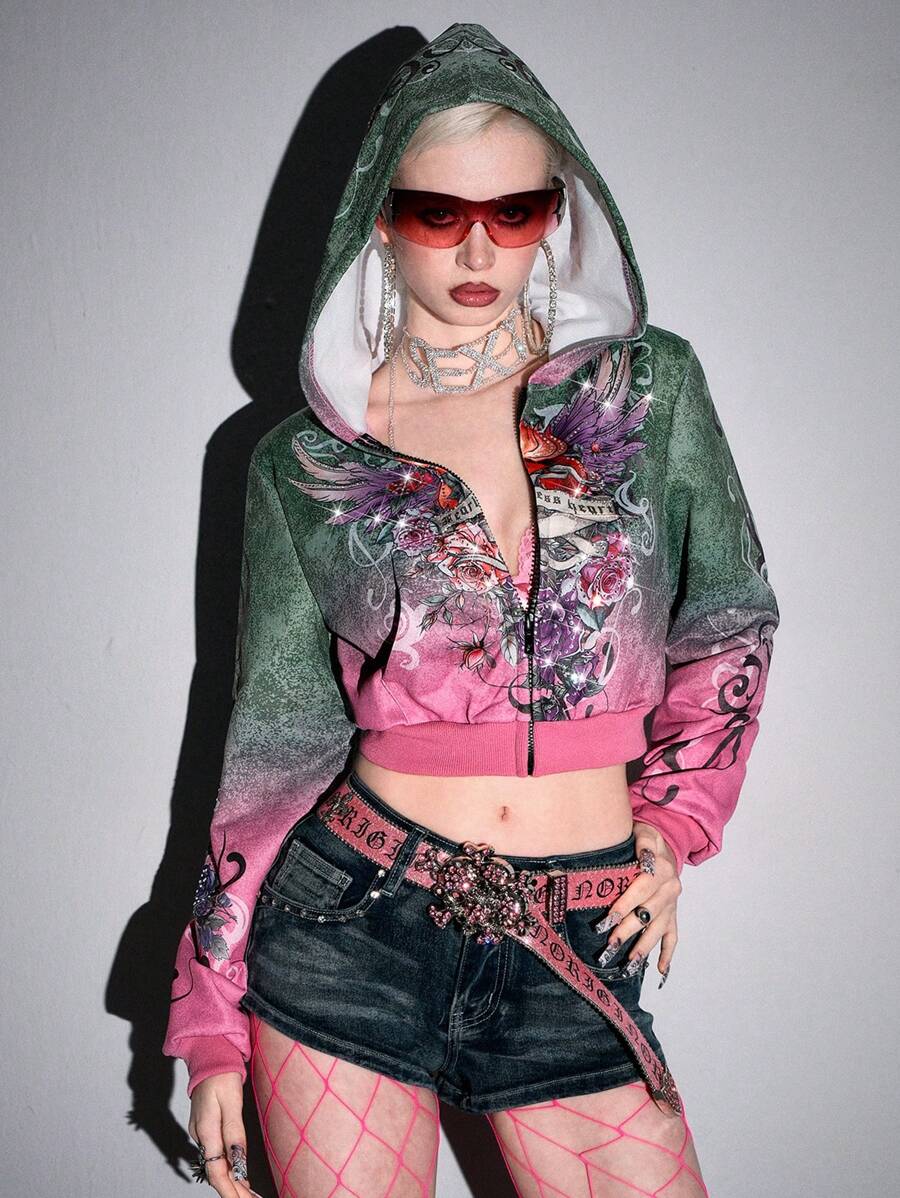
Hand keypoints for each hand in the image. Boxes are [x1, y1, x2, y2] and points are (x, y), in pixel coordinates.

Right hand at [188, 1072, 258, 1195]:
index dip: (230, 1191)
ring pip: (216, 1165)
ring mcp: (202, 1133)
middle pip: (216, 1173)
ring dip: (232, 1182)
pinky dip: (228, 1168)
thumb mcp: (232, 1101)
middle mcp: (201, 1136)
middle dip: (233, 1192)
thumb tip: (238, 1162)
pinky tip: (239, 1174)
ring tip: (249, 1195)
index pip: (217, 1171)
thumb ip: (235, 1132)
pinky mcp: (206, 1129)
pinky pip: (216, 1155)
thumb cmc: (222, 1075)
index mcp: (206, 1130)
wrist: (210, 1057)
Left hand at [600, 821, 680, 984]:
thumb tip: (643, 856)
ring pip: (657, 930)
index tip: (609, 917)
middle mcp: (670, 889)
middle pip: (647, 913)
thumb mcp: (645, 833)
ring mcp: (672, 905)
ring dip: (643, 947)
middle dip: (628, 930)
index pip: (642, 889)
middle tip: (610, 944)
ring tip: (628, 964)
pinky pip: (673, 937)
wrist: (666, 846)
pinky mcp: (673, 916)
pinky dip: (668, 955)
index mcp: (661, 869)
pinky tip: (659, 971)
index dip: (626, 903)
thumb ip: (643, 843)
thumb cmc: (647, 839)